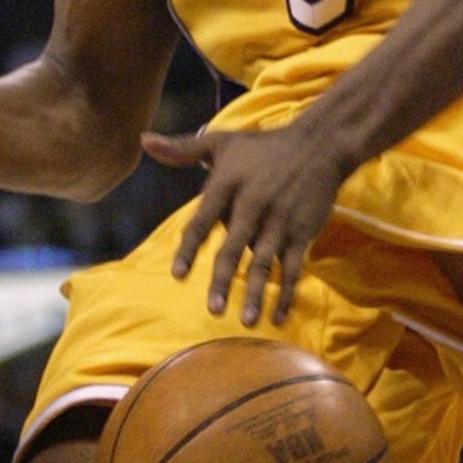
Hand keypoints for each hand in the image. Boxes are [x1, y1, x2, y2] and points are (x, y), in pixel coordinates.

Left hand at [142, 116, 351, 325]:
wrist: (319, 144)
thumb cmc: (263, 146)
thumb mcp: (222, 142)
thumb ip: (181, 149)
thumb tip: (143, 141)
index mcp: (228, 183)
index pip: (203, 220)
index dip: (190, 247)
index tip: (178, 274)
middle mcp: (254, 203)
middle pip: (234, 247)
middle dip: (224, 279)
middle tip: (213, 309)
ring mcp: (280, 220)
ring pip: (265, 261)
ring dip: (258, 293)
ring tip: (248, 321)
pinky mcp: (303, 231)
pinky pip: (293, 266)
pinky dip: (287, 292)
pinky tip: (278, 315)